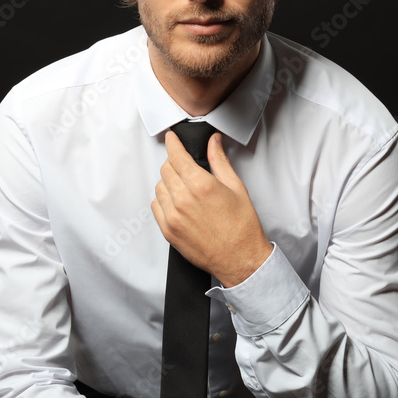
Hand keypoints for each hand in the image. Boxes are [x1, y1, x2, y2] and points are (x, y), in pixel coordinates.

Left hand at [151, 131, 272, 287]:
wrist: (240, 259)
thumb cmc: (242, 227)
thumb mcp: (236, 187)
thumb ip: (220, 161)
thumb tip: (214, 142)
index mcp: (200, 185)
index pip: (177, 156)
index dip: (173, 143)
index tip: (171, 138)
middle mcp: (183, 199)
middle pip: (166, 169)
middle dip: (175, 163)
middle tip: (186, 166)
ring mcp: (173, 216)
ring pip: (159, 187)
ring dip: (169, 182)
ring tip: (185, 188)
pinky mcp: (168, 231)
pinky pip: (156, 206)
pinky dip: (164, 200)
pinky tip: (179, 203)